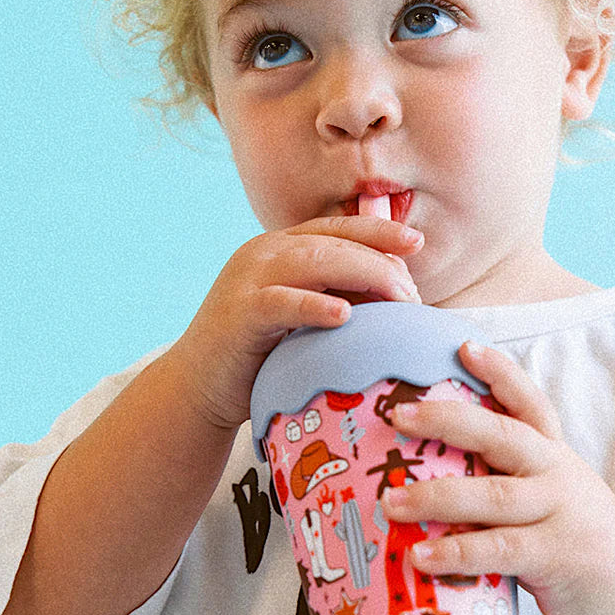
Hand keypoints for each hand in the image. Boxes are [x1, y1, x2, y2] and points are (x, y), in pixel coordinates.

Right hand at [170, 216, 423, 433]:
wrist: (198, 386)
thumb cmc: (261, 355)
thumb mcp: (304, 317)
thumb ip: (339, 296)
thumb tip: (398, 294)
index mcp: (281, 247)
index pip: (338, 228)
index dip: (379, 230)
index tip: (417, 242)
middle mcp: (264, 252)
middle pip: (334, 244)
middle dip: (380, 263)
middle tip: (412, 294)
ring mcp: (248, 278)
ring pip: (314, 262)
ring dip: (363, 276)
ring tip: (398, 298)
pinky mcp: (240, 312)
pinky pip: (282, 302)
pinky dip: (314, 305)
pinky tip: (345, 315)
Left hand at [381, 341, 614, 614]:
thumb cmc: (577, 543)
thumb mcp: (551, 498)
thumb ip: (507, 480)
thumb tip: (431, 474)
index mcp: (553, 454)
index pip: (529, 402)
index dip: (499, 372)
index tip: (463, 346)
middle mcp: (557, 473)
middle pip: (502, 435)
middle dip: (447, 420)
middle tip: (398, 415)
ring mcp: (559, 512)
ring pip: (493, 495)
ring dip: (436, 496)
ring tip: (391, 501)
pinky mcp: (557, 556)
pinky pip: (499, 549)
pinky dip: (457, 551)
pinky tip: (421, 555)